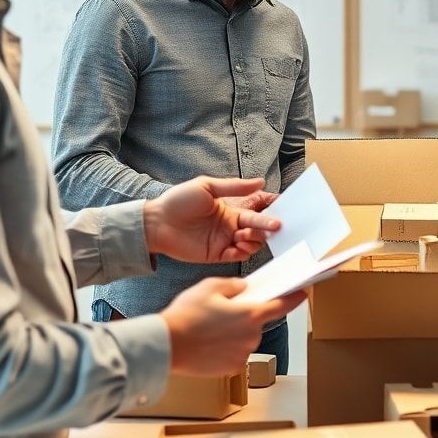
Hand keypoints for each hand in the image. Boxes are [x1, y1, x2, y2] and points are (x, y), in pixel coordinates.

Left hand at [143, 177, 278, 264]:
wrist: (156, 222)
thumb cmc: (179, 201)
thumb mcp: (206, 186)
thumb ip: (234, 186)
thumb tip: (260, 181)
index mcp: (231, 209)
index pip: (257, 210)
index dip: (270, 210)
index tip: (281, 208)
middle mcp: (231, 226)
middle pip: (258, 228)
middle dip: (268, 226)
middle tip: (276, 225)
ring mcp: (225, 240)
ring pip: (252, 243)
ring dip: (255, 238)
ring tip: (245, 233)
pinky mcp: (217, 254)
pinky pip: (238, 256)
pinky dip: (244, 251)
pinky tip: (240, 244)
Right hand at [160, 277, 306, 375]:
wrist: (166, 346)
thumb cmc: (186, 315)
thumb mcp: (210, 286)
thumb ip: (233, 285)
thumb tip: (243, 289)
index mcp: (251, 315)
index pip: (281, 305)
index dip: (295, 298)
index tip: (304, 294)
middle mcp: (252, 337)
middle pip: (256, 322)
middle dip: (244, 316)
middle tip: (221, 312)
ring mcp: (243, 355)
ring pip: (244, 339)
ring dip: (234, 333)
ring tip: (209, 329)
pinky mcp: (232, 369)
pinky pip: (235, 354)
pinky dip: (225, 349)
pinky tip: (207, 343)